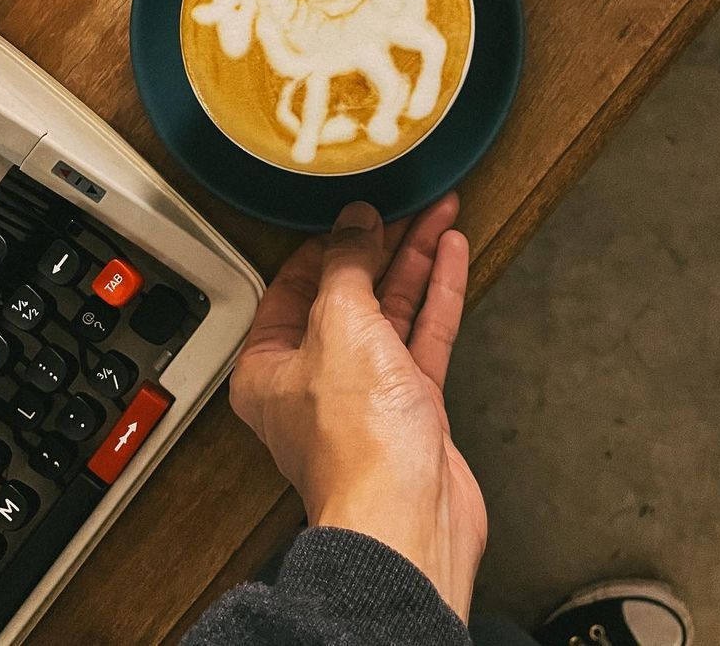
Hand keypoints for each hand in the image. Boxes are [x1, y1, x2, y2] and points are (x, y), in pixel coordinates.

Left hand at [230, 195, 485, 621]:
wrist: (407, 516)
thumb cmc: (356, 442)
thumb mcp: (339, 323)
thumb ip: (347, 266)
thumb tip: (353, 223)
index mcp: (269, 362)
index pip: (295, 281)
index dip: (330, 240)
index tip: (358, 207)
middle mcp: (313, 376)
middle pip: (349, 291)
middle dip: (383, 244)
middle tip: (409, 202)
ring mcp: (365, 391)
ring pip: (391, 309)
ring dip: (416, 261)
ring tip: (440, 215)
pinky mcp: (410, 405)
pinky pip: (422, 334)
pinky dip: (437, 294)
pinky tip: (451, 256)